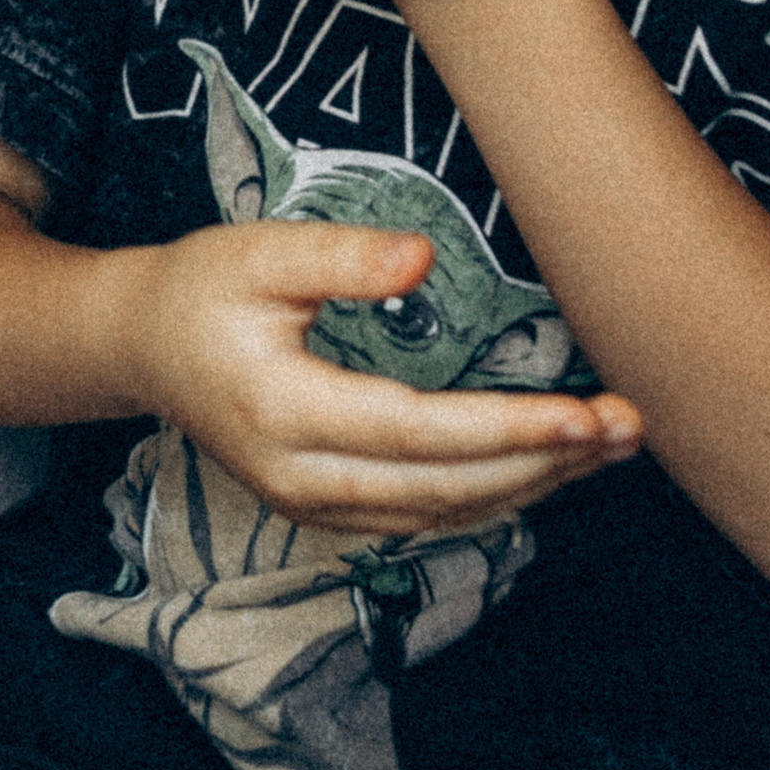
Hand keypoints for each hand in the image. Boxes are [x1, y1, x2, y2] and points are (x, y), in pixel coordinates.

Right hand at [124, 215, 640, 532]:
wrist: (142, 347)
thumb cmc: (200, 289)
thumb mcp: (256, 250)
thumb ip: (341, 257)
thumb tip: (426, 258)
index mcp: (284, 413)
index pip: (417, 432)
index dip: (507, 428)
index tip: (583, 413)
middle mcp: (302, 480)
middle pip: (447, 487)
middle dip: (547, 461)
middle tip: (628, 424)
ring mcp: (314, 507)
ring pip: (445, 513)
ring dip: (535, 483)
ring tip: (611, 443)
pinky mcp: (328, 513)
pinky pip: (426, 518)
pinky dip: (494, 496)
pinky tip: (546, 468)